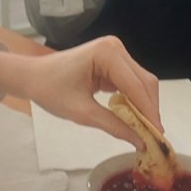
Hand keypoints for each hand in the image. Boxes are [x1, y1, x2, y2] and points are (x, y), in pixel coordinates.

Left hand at [0, 36, 160, 147]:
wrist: (32, 76)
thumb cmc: (50, 90)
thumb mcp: (81, 113)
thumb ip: (114, 126)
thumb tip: (140, 142)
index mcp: (107, 54)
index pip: (136, 86)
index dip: (149, 112)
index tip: (158, 136)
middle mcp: (116, 48)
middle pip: (144, 83)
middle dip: (150, 110)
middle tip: (154, 138)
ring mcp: (116, 53)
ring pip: (141, 83)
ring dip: (144, 107)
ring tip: (146, 132)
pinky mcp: (114, 62)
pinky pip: (131, 83)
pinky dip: (135, 102)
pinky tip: (135, 119)